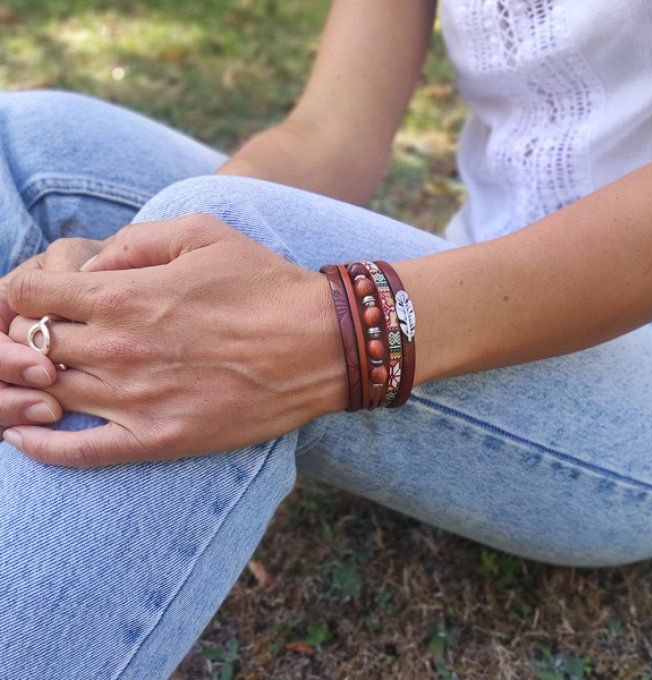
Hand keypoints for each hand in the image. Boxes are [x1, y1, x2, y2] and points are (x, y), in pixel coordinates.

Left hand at [4, 214, 345, 466]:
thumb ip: (134, 241)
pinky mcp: (159, 439)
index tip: (42, 296)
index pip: (27, 294)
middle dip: (26, 335)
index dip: (23, 291)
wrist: (322, 344)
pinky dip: (40, 448)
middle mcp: (118, 349)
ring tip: (52, 374)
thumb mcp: (203, 233)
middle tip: (50, 334)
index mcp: (124, 295)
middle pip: (28, 346)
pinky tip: (26, 437)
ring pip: (45, 395)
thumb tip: (88, 268)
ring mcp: (135, 400)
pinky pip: (75, 453)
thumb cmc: (265, 284)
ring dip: (34, 383)